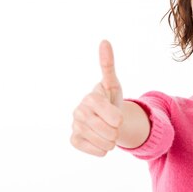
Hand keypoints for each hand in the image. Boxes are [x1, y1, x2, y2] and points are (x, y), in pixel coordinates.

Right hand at [70, 40, 125, 155]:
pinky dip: (101, 149)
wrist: (104, 119)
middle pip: (109, 131)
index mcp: (91, 98)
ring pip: (103, 142)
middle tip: (114, 125)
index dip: (118, 118)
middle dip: (116, 131)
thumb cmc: (110, 99)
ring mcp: (75, 125)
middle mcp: (79, 111)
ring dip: (111, 141)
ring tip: (109, 132)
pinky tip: (101, 141)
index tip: (118, 116)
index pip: (112, 115)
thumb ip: (108, 65)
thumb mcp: (113, 84)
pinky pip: (94, 150)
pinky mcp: (74, 139)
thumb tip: (104, 41)